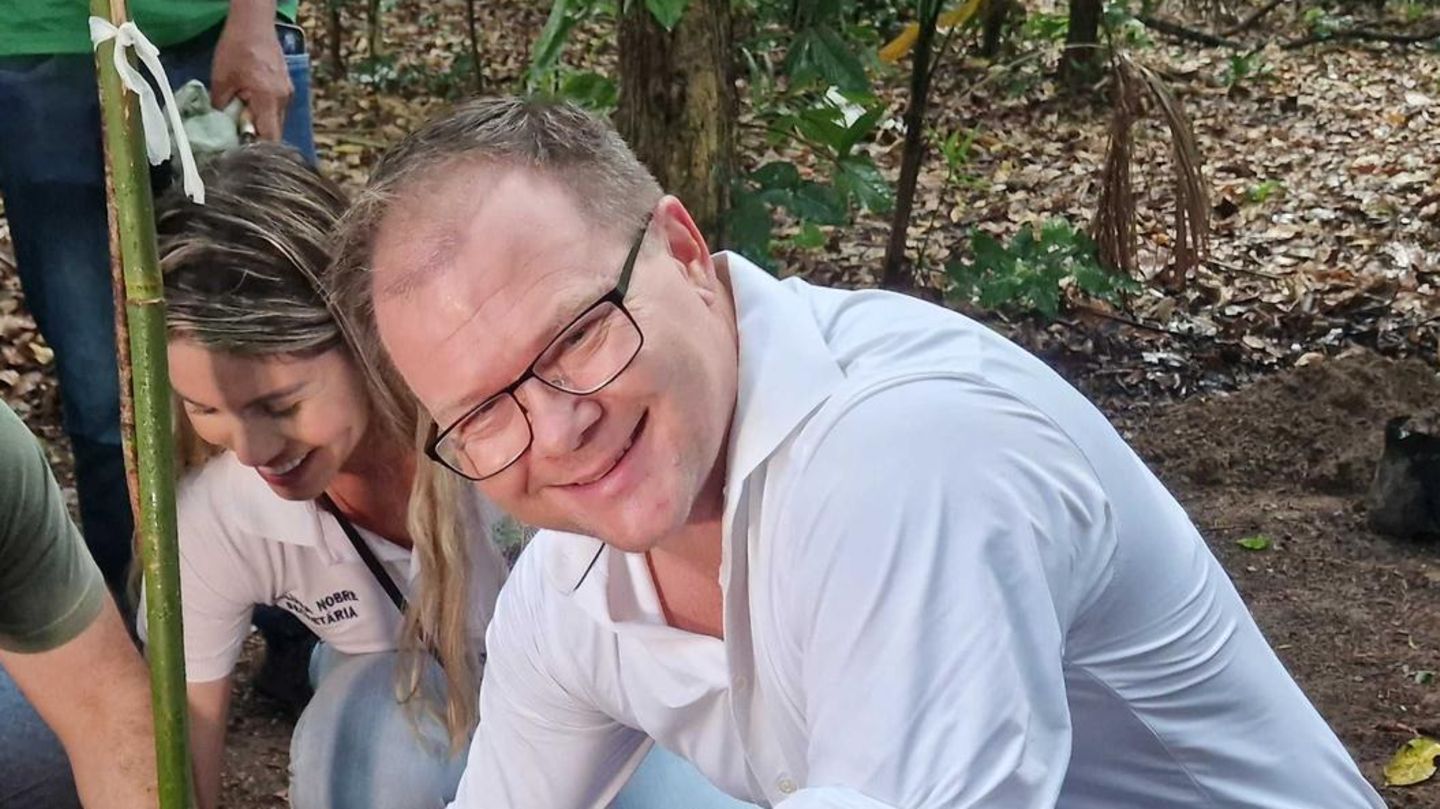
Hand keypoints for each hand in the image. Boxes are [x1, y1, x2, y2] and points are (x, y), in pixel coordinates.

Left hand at [210, 4, 291, 140]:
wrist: (254, 24)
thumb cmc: (237, 49)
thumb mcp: (221, 79)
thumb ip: (221, 105)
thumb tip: (220, 124)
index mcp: (269, 99)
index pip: (270, 137)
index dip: (259, 148)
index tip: (243, 151)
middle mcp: (284, 100)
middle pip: (275, 131)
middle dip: (258, 136)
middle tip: (239, 136)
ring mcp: (288, 93)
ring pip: (276, 119)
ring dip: (261, 123)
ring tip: (242, 119)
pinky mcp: (286, 86)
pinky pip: (277, 107)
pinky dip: (265, 111)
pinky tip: (251, 104)